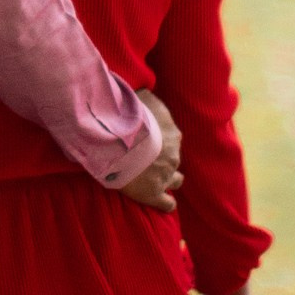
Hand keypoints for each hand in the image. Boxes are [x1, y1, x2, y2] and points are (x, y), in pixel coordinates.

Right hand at [118, 91, 181, 209]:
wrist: (118, 141)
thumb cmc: (126, 117)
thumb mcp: (141, 97)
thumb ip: (146, 97)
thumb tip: (144, 90)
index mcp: (172, 134)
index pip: (172, 137)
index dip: (160, 140)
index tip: (147, 140)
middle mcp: (173, 155)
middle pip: (174, 159)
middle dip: (164, 160)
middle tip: (146, 159)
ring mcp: (165, 176)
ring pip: (176, 181)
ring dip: (167, 180)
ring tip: (153, 179)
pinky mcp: (153, 194)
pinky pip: (167, 204)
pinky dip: (164, 202)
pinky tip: (158, 200)